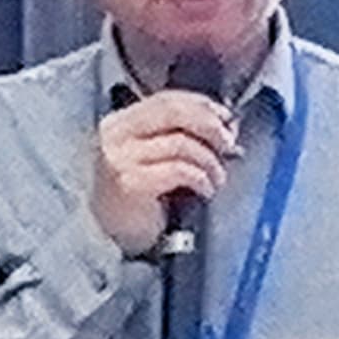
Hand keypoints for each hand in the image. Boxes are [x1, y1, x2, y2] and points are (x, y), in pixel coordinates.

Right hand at [91, 90, 239, 255]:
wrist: (110, 240)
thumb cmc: (137, 200)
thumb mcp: (153, 159)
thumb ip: (178, 136)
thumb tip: (225, 126)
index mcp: (120, 123)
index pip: (166, 99)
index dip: (202, 105)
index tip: (226, 118)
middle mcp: (115, 135)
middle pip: (173, 112)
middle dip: (210, 125)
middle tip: (228, 144)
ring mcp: (120, 159)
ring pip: (182, 143)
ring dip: (210, 161)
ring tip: (217, 178)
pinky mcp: (130, 184)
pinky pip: (180, 170)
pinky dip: (201, 179)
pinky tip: (205, 190)